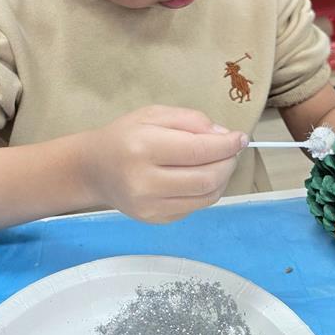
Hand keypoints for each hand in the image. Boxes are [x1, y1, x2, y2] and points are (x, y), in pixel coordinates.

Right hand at [83, 106, 247, 223]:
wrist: (94, 169)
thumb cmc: (124, 136)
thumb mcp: (154, 114)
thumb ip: (190, 120)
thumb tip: (224, 136)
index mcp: (144, 148)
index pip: (198, 150)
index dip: (226, 145)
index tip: (240, 138)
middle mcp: (145, 182)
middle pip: (207, 178)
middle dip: (228, 163)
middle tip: (231, 151)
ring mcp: (150, 206)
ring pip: (206, 198)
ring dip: (222, 179)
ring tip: (218, 162)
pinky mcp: (155, 220)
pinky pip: (195, 207)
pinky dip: (206, 191)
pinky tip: (198, 177)